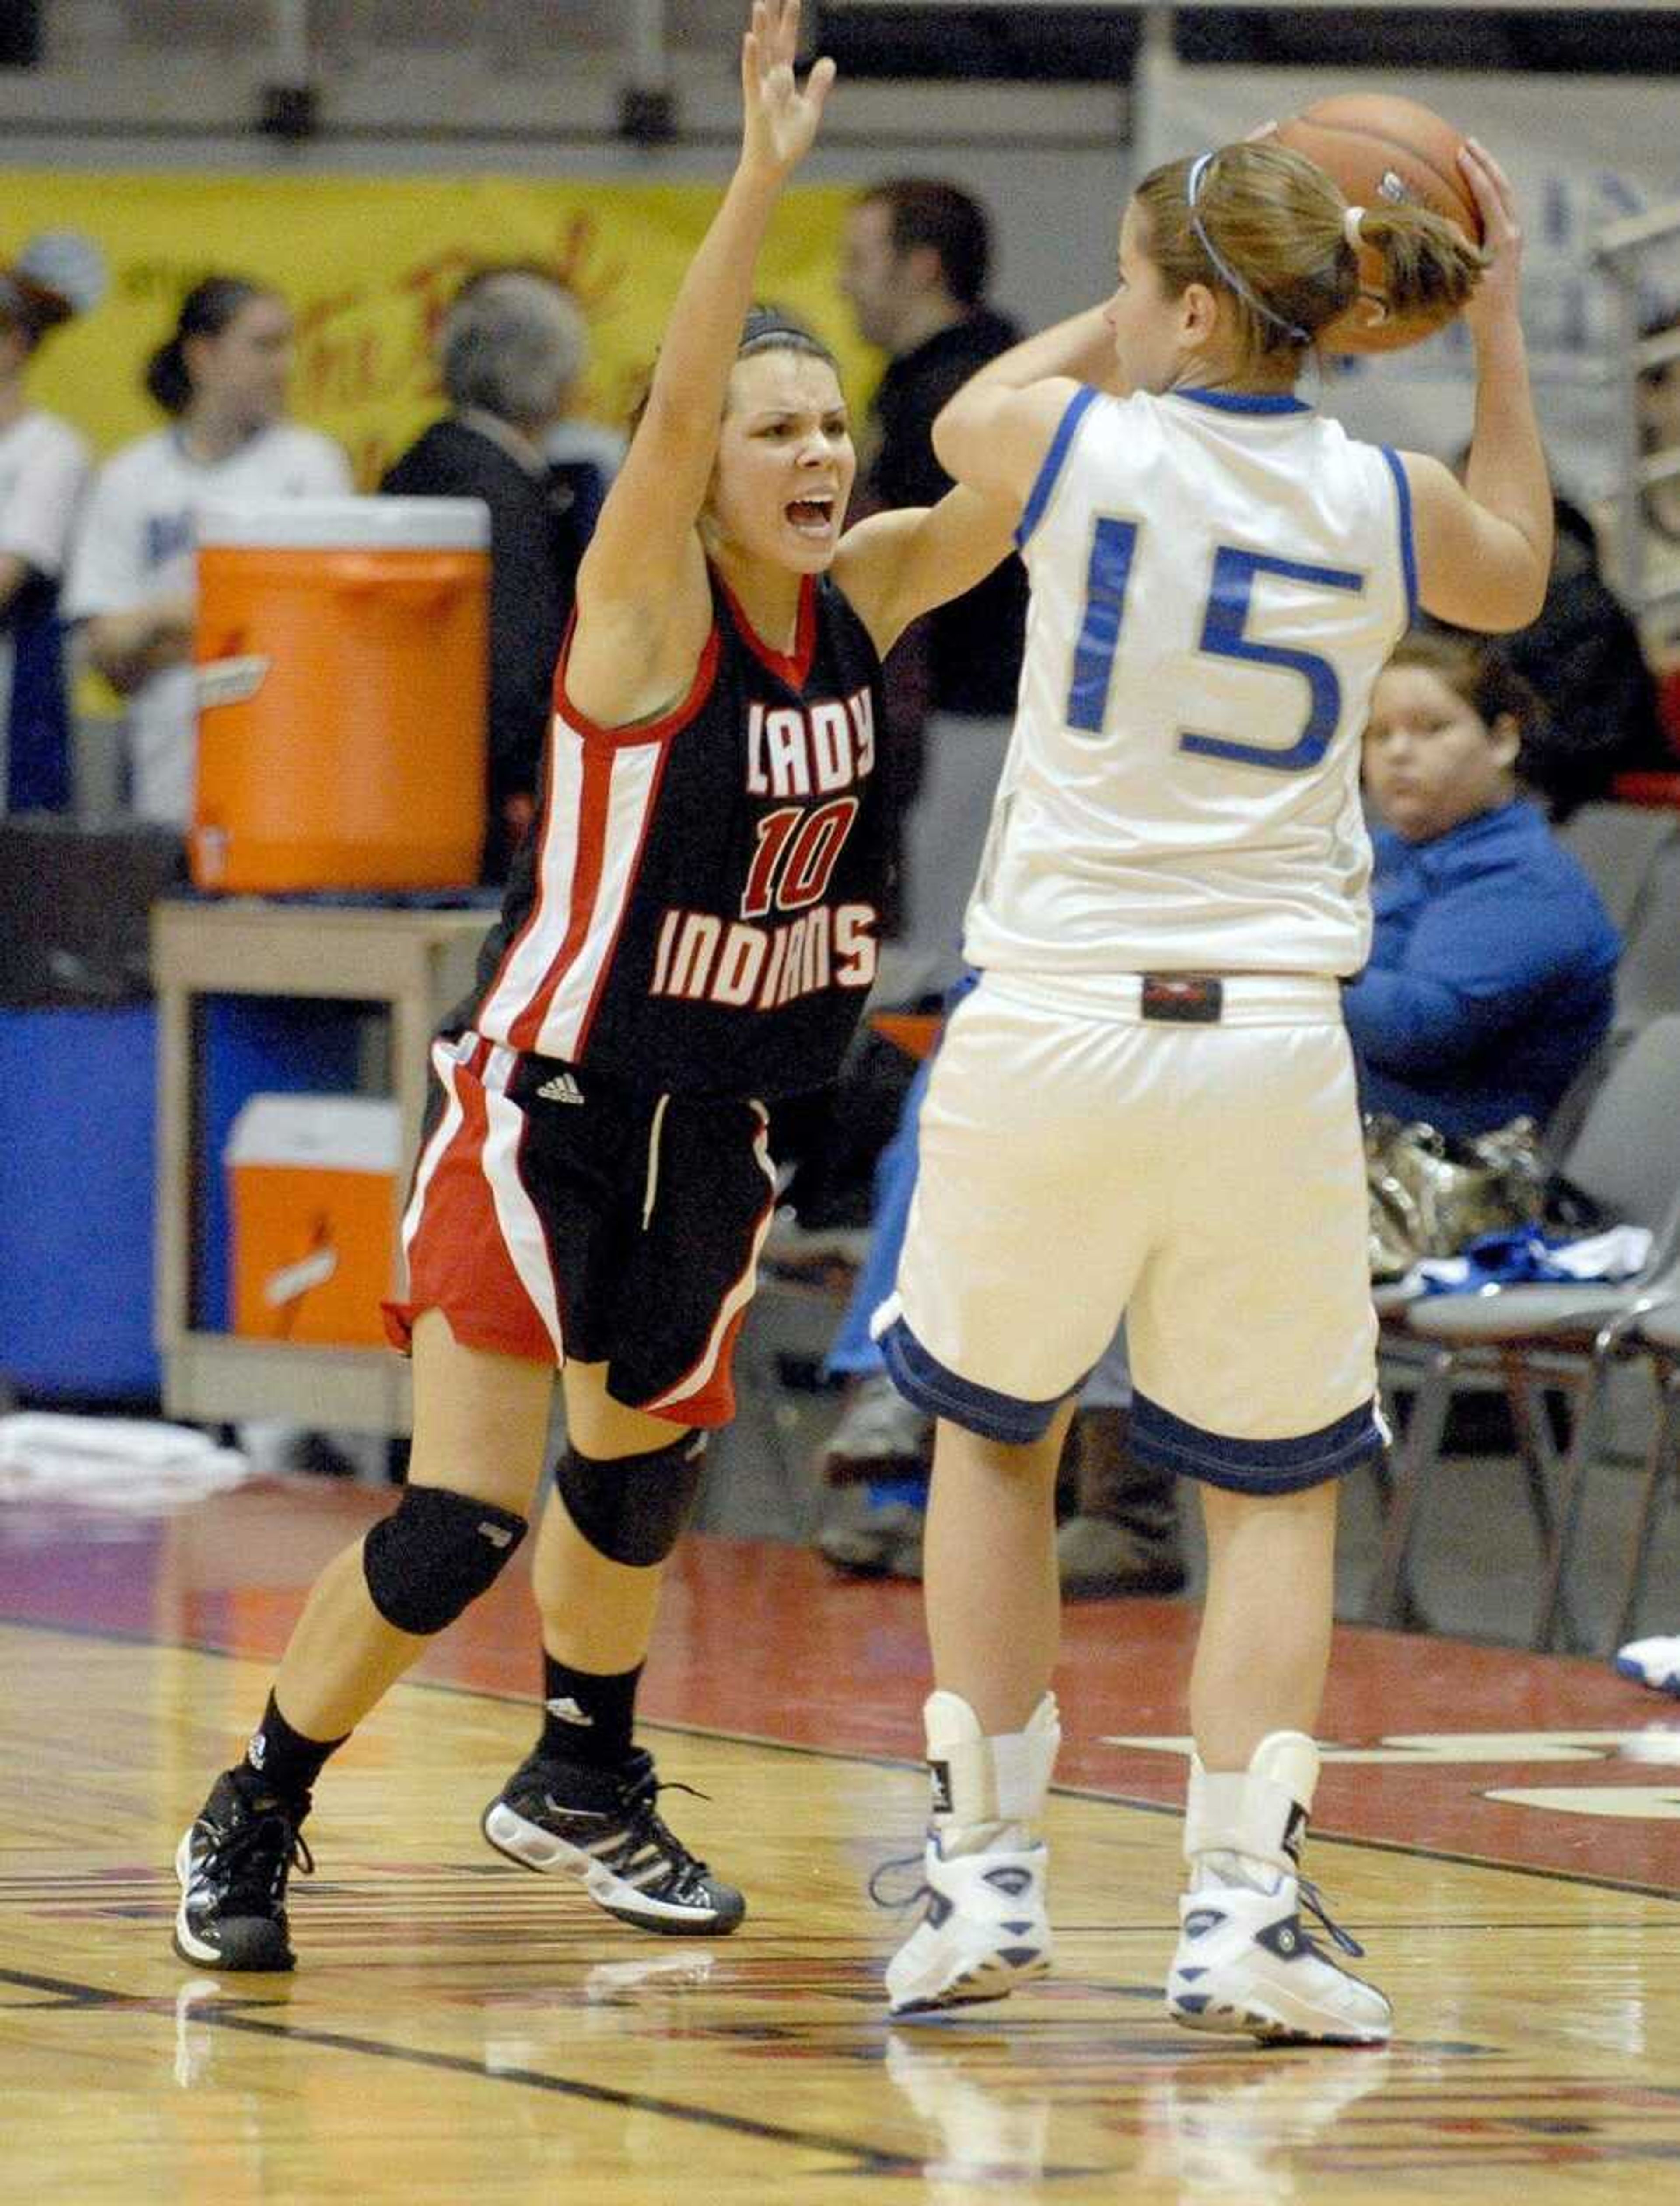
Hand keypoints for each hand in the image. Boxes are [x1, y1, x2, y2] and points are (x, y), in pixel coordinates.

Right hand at [739, 0, 834, 182]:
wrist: (772, 169)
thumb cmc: (787, 144)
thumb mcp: (810, 111)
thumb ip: (818, 86)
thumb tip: (829, 60)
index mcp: (783, 81)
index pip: (787, 45)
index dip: (790, 23)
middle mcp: (770, 81)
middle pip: (773, 43)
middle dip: (775, 18)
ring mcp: (761, 91)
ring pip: (761, 55)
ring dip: (761, 30)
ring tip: (761, 5)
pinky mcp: (755, 105)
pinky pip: (752, 78)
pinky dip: (750, 59)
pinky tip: (749, 39)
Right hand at [1458, 138, 1523, 342]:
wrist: (1500, 324)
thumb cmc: (1480, 306)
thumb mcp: (1466, 275)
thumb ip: (1458, 246)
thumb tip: (1445, 221)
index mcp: (1504, 237)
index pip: (1489, 195)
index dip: (1475, 172)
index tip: (1461, 154)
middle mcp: (1513, 231)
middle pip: (1502, 186)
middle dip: (1486, 162)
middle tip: (1470, 143)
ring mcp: (1514, 236)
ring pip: (1505, 194)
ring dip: (1490, 173)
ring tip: (1476, 157)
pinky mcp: (1509, 243)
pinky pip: (1502, 207)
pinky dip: (1491, 190)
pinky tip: (1480, 187)